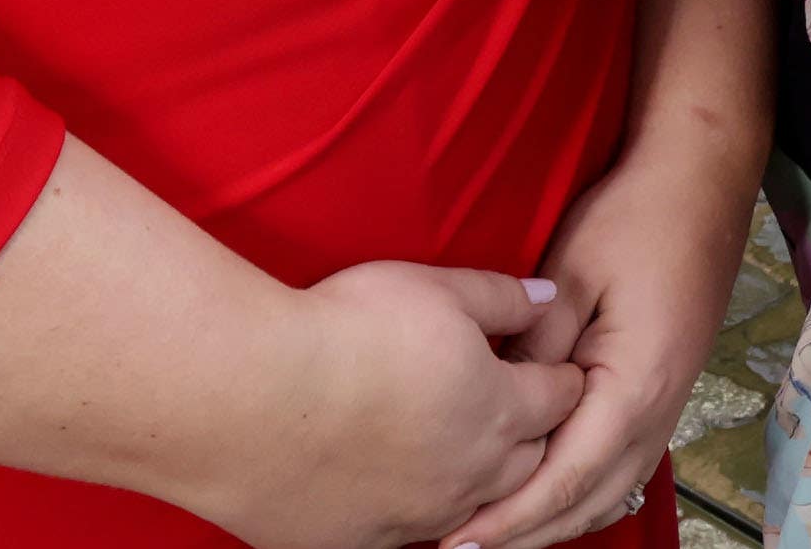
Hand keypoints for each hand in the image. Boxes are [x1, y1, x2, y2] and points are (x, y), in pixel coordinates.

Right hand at [216, 263, 584, 548]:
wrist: (249, 400)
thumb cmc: (344, 332)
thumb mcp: (434, 287)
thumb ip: (500, 296)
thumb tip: (545, 300)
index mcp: (498, 409)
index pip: (560, 397)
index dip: (559, 375)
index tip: (550, 364)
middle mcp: (469, 474)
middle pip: (530, 460)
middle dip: (531, 432)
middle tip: (513, 406)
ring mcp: (416, 516)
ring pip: (472, 505)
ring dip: (474, 477)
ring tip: (455, 447)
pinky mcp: (362, 541)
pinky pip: (408, 531)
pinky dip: (413, 507)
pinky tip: (394, 482)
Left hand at [473, 0, 769, 548]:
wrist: (701, 181)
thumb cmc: (637, 217)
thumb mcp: (572, 271)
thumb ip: (536, 343)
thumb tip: (499, 396)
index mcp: (637, 383)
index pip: (567, 475)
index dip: (511, 515)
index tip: (458, 537)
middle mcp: (659, 410)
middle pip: (589, 500)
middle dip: (525, 532)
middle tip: (459, 544)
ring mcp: (667, 405)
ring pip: (609, 492)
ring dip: (553, 520)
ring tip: (493, 531)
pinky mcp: (662, 392)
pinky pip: (619, 469)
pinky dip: (579, 494)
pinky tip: (544, 495)